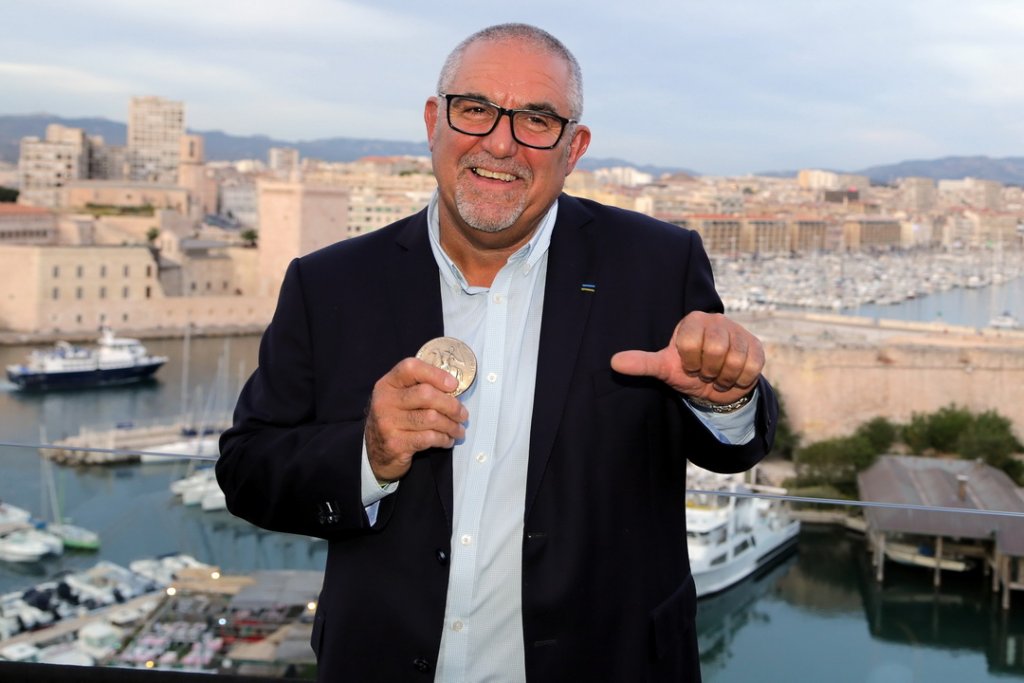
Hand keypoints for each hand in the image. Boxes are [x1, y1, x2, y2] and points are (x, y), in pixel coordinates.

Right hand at [365, 358, 468, 481]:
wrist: (375, 453)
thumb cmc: (396, 420)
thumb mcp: (399, 399)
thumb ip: (419, 388)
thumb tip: (454, 388)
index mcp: (387, 384)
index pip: (411, 368)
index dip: (435, 374)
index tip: (454, 385)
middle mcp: (385, 401)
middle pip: (426, 394)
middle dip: (451, 405)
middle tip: (463, 414)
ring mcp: (388, 423)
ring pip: (431, 418)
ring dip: (452, 425)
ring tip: (459, 430)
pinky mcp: (395, 444)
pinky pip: (429, 438)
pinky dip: (444, 439)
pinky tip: (447, 440)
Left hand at [610, 311, 763, 403]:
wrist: (716, 387)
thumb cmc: (687, 371)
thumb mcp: (664, 368)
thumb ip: (642, 363)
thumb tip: (614, 363)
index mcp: (693, 320)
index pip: (690, 342)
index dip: (689, 361)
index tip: (689, 364)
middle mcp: (718, 320)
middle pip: (717, 349)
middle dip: (708, 370)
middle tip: (704, 371)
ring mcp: (740, 333)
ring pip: (735, 360)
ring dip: (723, 377)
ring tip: (717, 375)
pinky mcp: (758, 348)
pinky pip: (751, 369)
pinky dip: (739, 380)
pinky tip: (732, 377)